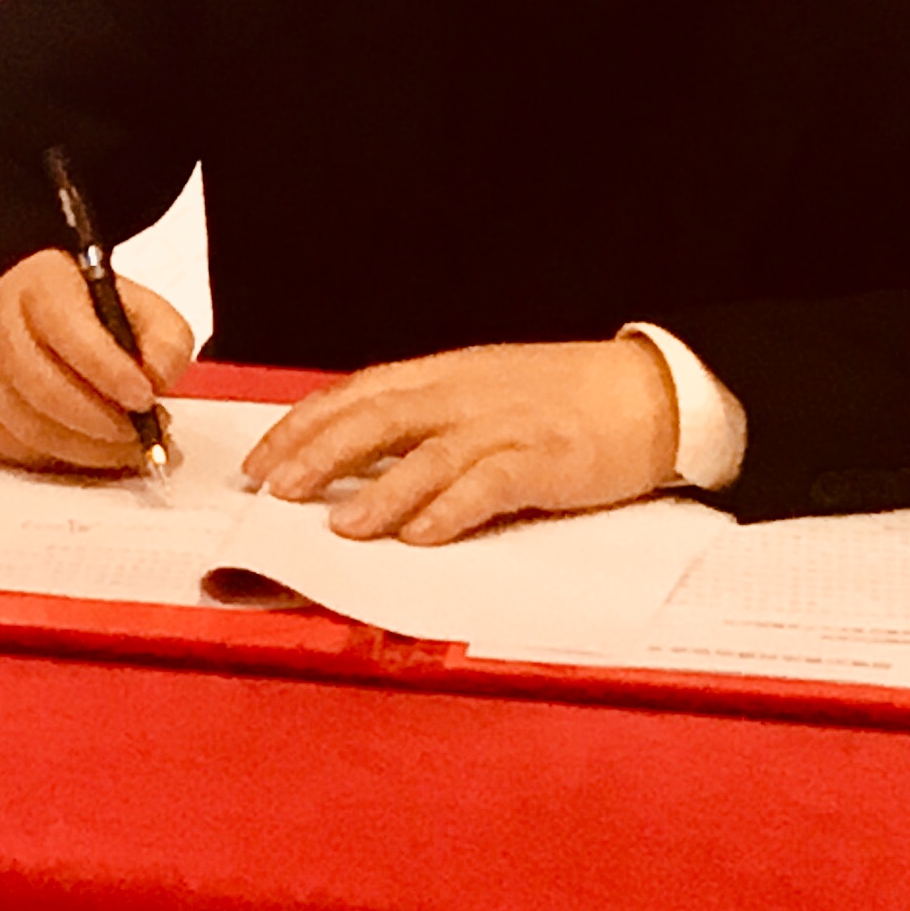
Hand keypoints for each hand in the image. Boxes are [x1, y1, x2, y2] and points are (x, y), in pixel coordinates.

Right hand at [0, 247, 198, 474]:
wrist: (23, 326)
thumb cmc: (89, 319)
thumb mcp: (138, 309)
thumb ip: (163, 340)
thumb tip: (155, 380)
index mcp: (42, 284)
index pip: (67, 328)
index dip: (107, 369)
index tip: (145, 399)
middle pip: (43, 387)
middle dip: (101, 422)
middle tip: (140, 435)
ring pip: (30, 426)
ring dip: (87, 448)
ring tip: (124, 446)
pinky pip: (17, 449)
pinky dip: (61, 459)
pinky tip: (89, 448)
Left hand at [244, 338, 679, 544]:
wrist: (650, 392)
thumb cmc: (560, 397)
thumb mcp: (480, 391)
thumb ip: (423, 420)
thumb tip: (355, 460)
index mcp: (442, 375)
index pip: (356, 394)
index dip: (303, 425)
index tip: (259, 459)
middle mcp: (463, 395)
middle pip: (377, 419)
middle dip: (319, 454)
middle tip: (274, 491)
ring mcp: (504, 427)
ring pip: (427, 455)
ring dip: (380, 492)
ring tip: (340, 526)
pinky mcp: (545, 460)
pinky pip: (490, 484)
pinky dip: (452, 508)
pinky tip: (422, 534)